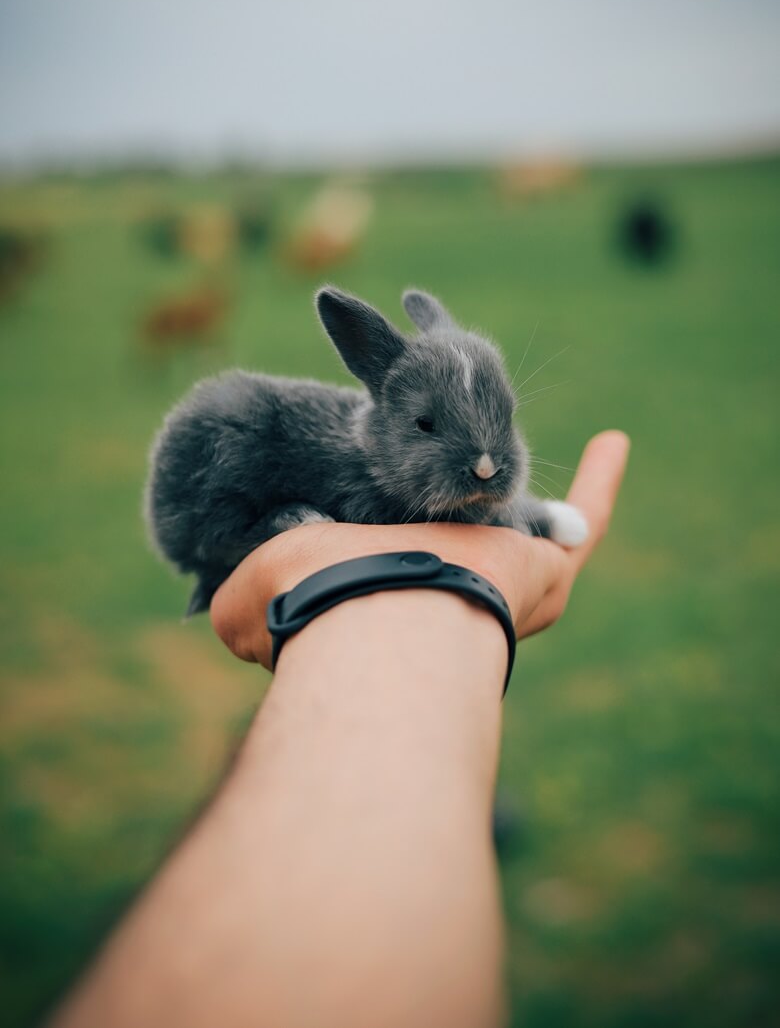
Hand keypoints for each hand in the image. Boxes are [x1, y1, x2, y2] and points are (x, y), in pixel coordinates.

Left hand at [210, 431, 629, 667]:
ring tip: (560, 459)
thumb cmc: (314, 607)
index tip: (391, 522)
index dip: (397, 541)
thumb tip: (220, 620)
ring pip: (538, 538)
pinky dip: (601, 483)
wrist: (375, 621)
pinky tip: (615, 441)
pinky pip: (585, 523)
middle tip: (478, 482)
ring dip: (547, 502)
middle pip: (473, 553)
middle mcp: (450, 600)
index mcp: (387, 600)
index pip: (400, 567)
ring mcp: (505, 590)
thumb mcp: (257, 592)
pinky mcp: (547, 573)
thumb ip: (242, 603)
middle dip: (477, 521)